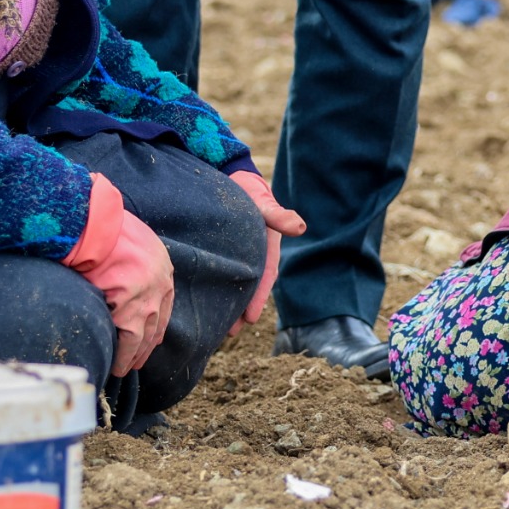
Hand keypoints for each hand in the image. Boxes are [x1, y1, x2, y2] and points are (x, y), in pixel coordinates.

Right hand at [65, 181, 175, 376]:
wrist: (93, 221)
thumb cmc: (105, 225)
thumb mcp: (132, 239)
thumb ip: (134, 260)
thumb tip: (123, 275)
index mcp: (162, 268)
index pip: (164, 306)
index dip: (155, 326)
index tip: (150, 341)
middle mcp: (160, 286)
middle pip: (155, 326)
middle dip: (145, 348)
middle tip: (136, 363)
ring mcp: (146, 299)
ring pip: (140, 337)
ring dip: (131, 356)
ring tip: (121, 369)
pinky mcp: (127, 309)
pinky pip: (123, 337)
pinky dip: (118, 353)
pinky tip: (112, 362)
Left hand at [227, 170, 305, 332]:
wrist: (232, 177)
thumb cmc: (249, 189)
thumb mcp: (263, 200)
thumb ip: (278, 214)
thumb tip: (300, 227)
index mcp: (268, 246)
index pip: (265, 275)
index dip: (258, 297)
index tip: (251, 317)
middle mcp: (256, 254)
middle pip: (250, 286)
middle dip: (242, 308)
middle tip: (230, 331)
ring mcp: (241, 255)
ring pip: (237, 283)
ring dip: (230, 302)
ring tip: (219, 325)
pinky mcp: (226, 253)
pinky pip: (224, 273)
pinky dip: (219, 287)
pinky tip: (207, 298)